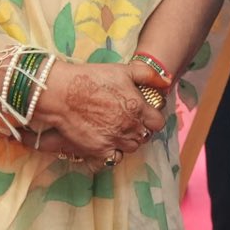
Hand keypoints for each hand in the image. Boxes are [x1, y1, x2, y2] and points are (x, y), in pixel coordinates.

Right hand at [32, 60, 165, 160]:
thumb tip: (167, 81)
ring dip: (126, 141)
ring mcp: (115, 140)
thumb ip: (148, 75)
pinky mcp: (99, 150)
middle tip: (127, 122)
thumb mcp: (123, 70)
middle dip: (139, 129)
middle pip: (144, 136)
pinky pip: (113, 159)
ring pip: (130, 148)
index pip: (158, 122)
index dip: (152, 118)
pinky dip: (111, 154)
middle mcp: (130, 127)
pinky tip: (106, 145)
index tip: (144, 115)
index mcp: (138, 107)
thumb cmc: (91, 78)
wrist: (62, 92)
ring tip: (116, 131)